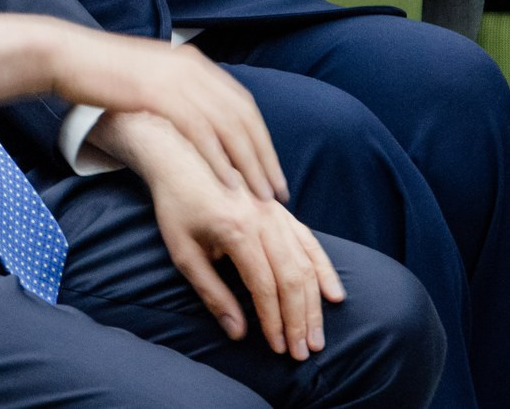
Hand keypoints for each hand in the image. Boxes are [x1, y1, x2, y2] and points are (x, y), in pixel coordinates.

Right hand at [0, 15, 286, 201]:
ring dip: (250, 163)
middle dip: (265, 156)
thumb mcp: (146, 78)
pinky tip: (228, 183)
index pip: (242, 103)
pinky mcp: (160, 93)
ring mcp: (176, 78)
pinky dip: (219, 159)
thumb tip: (191, 124)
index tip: (272, 170)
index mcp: (192, 62)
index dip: (261, 139)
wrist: (66, 56)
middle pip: (243, 116)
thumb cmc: (99, 73)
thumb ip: (172, 94)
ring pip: (229, 126)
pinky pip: (200, 132)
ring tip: (260, 195)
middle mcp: (192, 67)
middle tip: (277, 190)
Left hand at [120, 117, 343, 357]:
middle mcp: (262, 219)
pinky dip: (324, 270)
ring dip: (315, 303)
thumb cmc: (175, 207)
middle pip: (293, 277)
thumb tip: (239, 333)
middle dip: (300, 320)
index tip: (279, 348)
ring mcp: (275, 212)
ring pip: (305, 263)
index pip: (264, 285)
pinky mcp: (279, 209)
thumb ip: (212, 292)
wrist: (178, 156)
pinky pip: (309, 242)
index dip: (274, 320)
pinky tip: (334, 295)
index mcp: (236, 230)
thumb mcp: (183, 252)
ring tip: (318, 336)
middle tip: (305, 352)